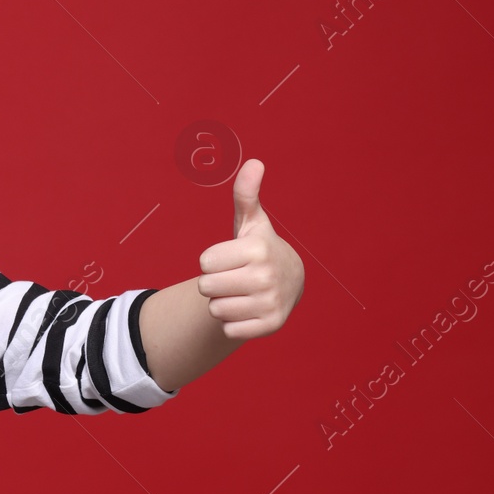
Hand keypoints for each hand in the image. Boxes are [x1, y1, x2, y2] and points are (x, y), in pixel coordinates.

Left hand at [196, 158, 304, 340]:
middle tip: (233, 277)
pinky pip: (228, 330)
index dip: (212, 261)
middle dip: (214, 283)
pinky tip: (248, 309)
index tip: (230, 258)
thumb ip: (246, 194)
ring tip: (241, 293)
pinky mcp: (270, 326)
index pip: (204, 262)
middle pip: (206, 288)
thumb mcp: (251, 222)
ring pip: (215, 310)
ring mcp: (270, 303)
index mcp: (258, 249)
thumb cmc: (258, 248)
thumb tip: (254, 163)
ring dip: (222, 303)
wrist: (289, 282)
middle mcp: (266, 276)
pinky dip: (233, 323)